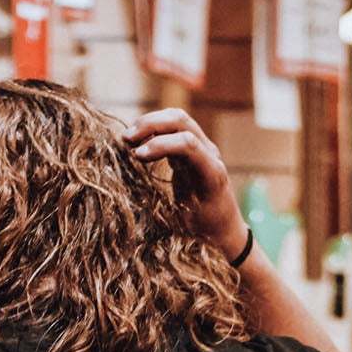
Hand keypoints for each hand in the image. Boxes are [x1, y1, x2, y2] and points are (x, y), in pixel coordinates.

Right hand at [123, 108, 248, 260]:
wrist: (225, 228)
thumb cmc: (205, 232)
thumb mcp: (185, 224)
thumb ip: (166, 209)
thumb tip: (132, 202)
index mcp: (211, 174)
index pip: (187, 144)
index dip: (159, 145)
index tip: (136, 156)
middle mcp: (210, 154)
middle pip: (181, 121)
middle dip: (151, 124)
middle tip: (125, 140)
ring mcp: (204, 147)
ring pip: (178, 119)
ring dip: (151, 122)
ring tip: (128, 137)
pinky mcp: (195, 148)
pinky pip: (175, 128)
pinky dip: (155, 129)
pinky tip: (138, 141)